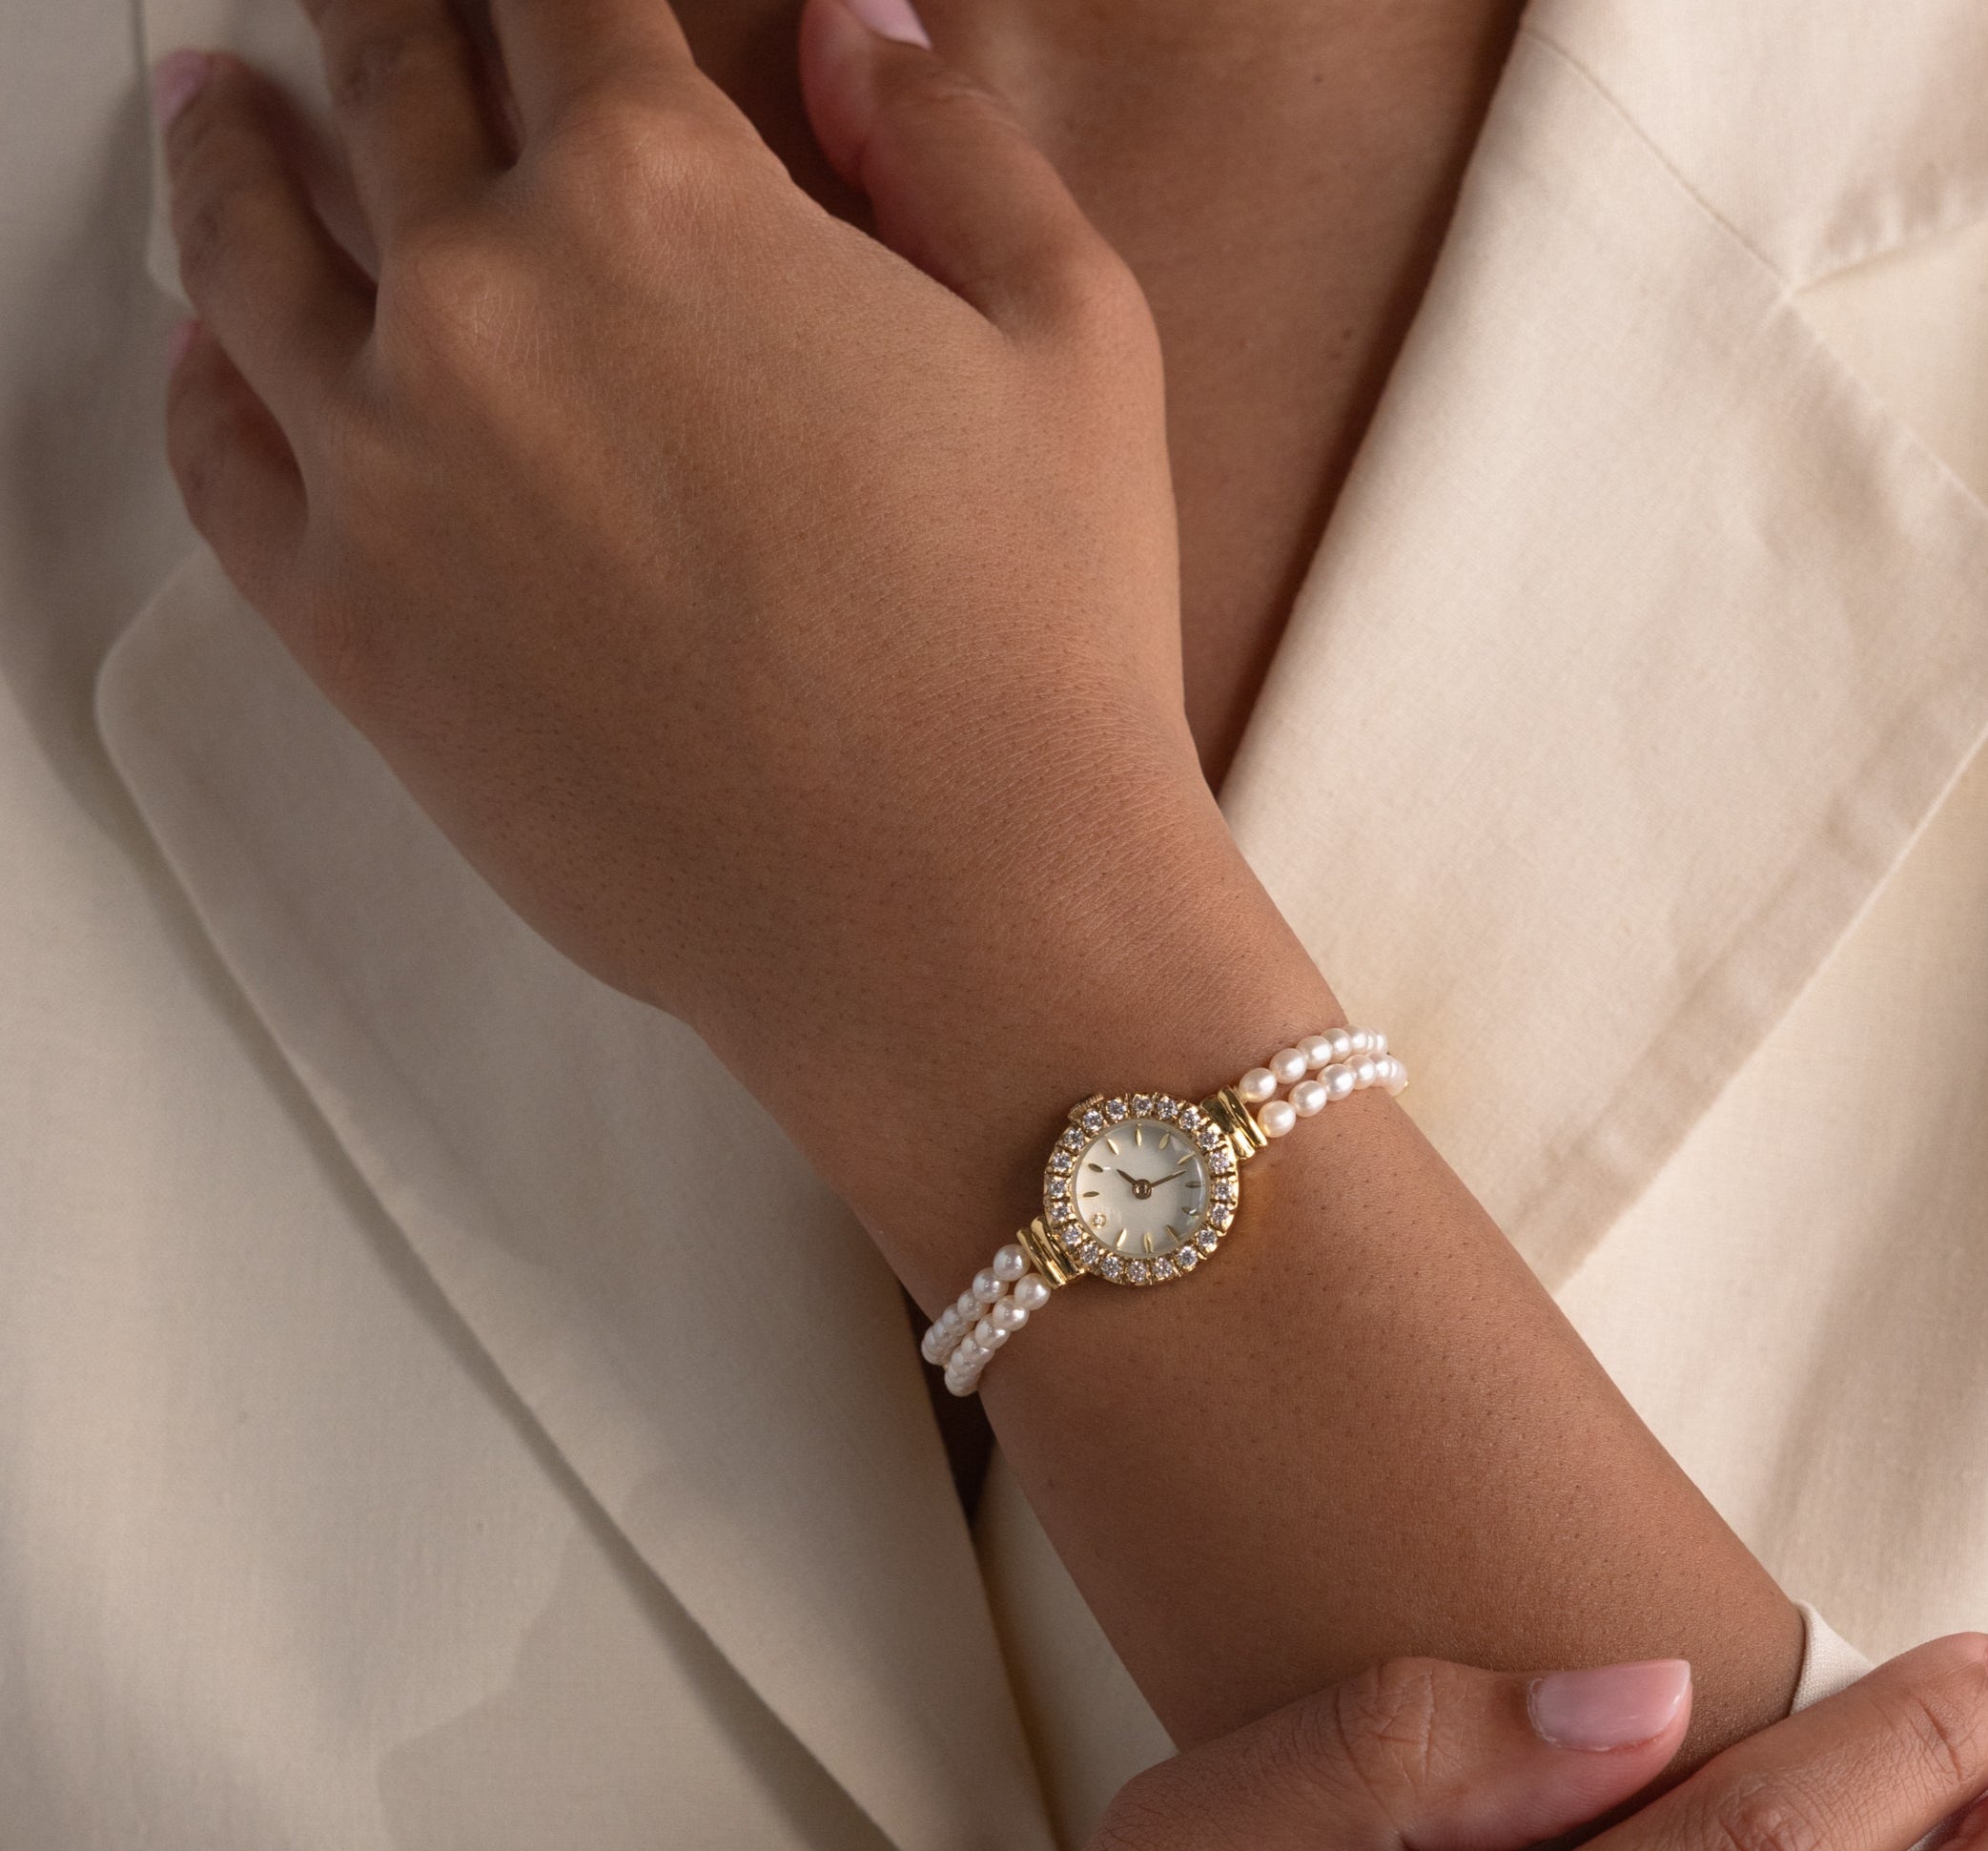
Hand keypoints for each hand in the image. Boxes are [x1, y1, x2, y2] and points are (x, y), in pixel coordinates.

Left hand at [155, 0, 1322, 1269]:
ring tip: (222, 106)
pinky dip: (206, 373)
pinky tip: (220, 342)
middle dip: (383, 14)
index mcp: (661, 193)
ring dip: (237, 152)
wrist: (957, 919)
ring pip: (252, 251)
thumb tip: (850, 37)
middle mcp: (485, 299)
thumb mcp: (1078, 340)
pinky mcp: (351, 633)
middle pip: (388, 85)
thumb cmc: (1040, 645)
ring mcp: (389, 468)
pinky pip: (222, 459)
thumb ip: (951, 144)